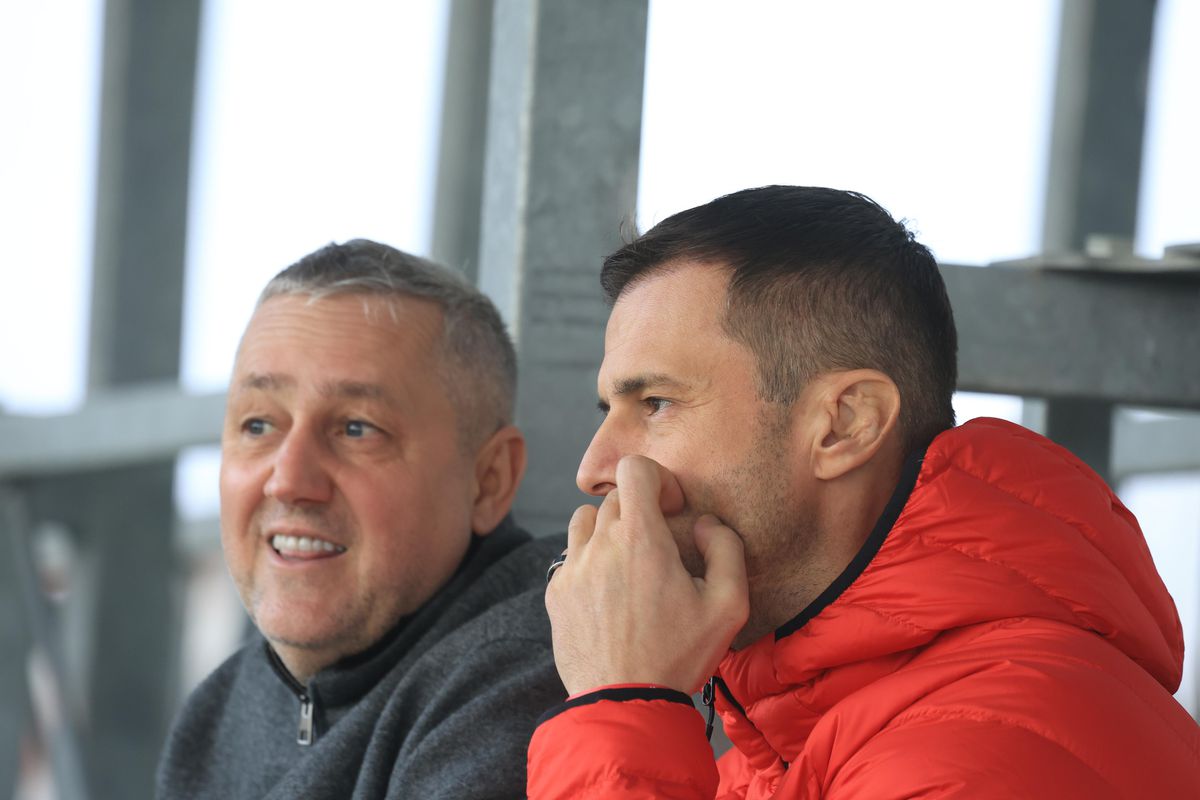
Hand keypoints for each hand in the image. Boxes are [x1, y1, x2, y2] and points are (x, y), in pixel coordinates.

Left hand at [545, 455, 748, 694]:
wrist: (625, 704)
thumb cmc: (678, 656)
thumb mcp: (728, 605)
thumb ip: (726, 549)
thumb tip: (704, 523)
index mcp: (640, 539)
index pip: (633, 468)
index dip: (657, 479)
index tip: (671, 509)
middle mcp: (599, 545)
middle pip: (614, 498)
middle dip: (639, 513)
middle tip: (658, 550)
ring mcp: (572, 569)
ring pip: (585, 522)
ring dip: (608, 532)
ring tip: (629, 566)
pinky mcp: (555, 594)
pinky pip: (570, 558)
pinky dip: (588, 564)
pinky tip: (609, 596)